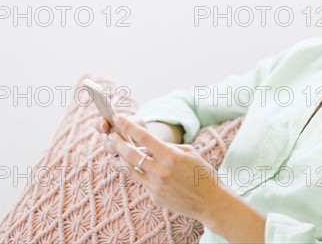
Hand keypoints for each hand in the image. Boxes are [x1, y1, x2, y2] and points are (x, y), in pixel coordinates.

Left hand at [102, 115, 227, 220]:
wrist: (210, 202)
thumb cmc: (203, 174)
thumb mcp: (190, 153)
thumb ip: (167, 148)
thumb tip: (147, 146)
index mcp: (171, 156)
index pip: (144, 138)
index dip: (128, 126)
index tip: (119, 118)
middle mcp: (160, 171)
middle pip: (130, 154)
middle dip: (118, 143)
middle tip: (111, 136)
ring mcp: (155, 186)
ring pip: (130, 169)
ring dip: (122, 159)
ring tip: (119, 151)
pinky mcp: (154, 197)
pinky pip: (141, 181)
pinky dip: (140, 172)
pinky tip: (143, 168)